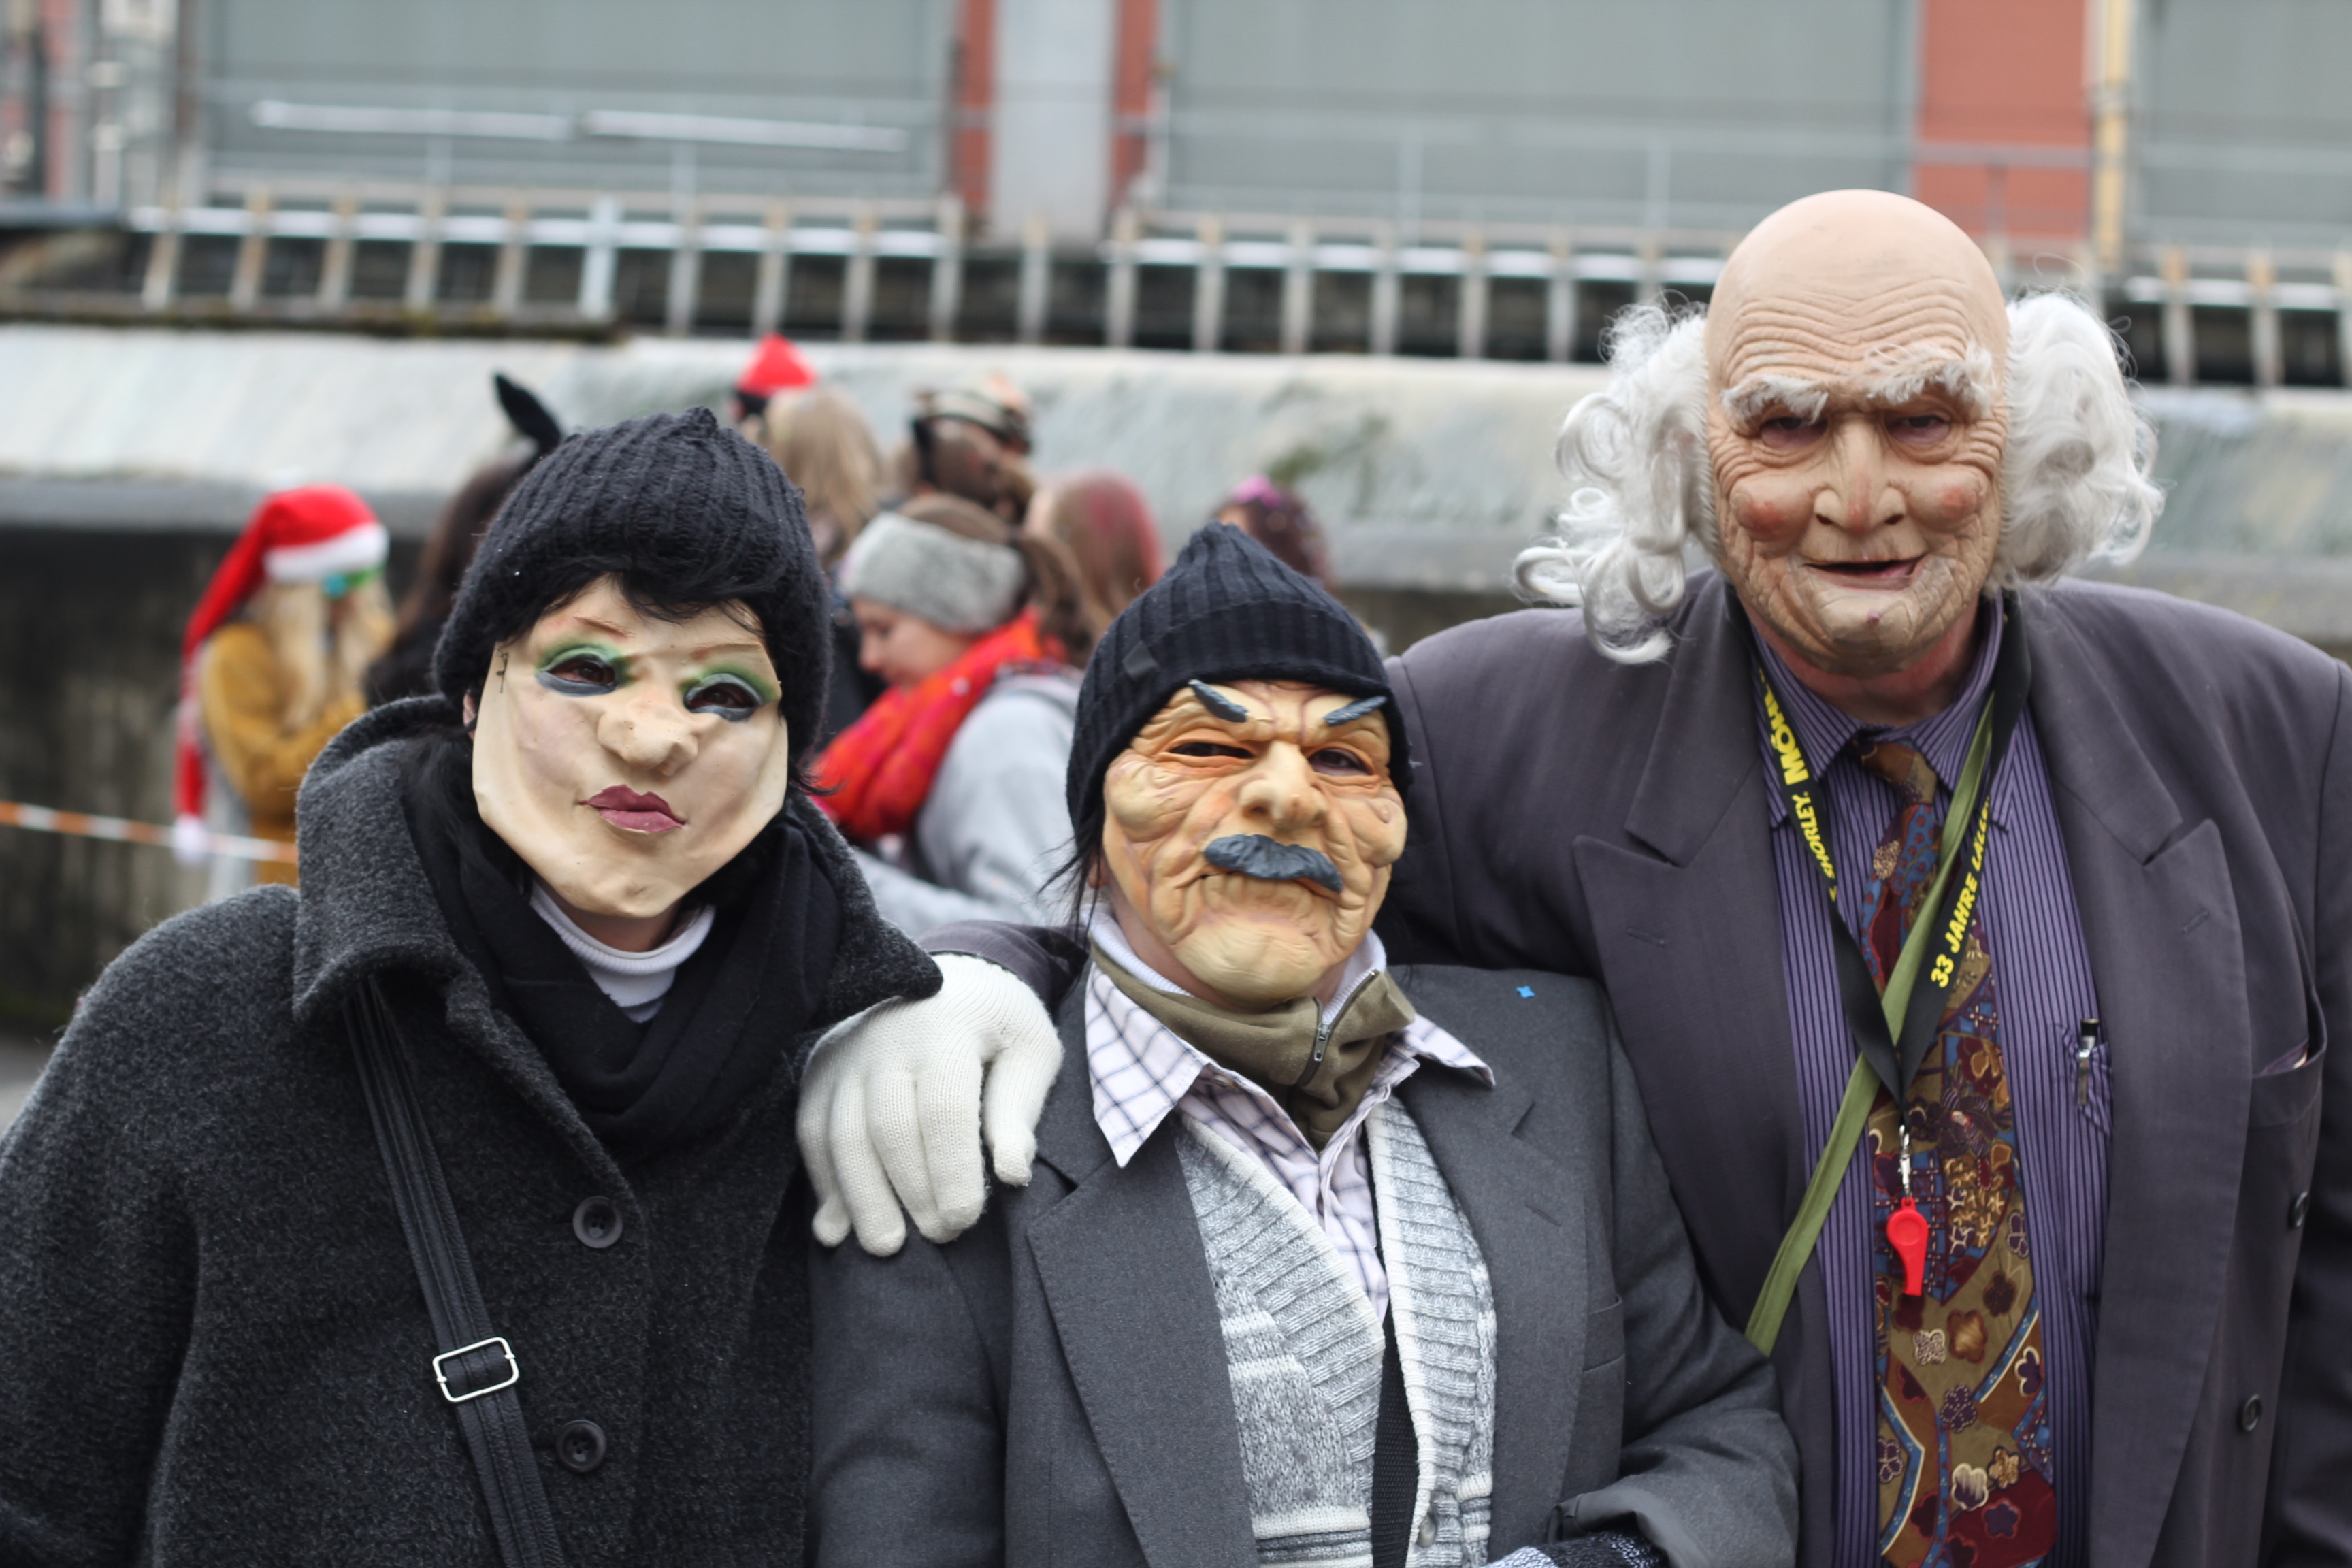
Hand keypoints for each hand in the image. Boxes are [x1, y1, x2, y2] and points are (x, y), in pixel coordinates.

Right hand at [796, 953, 1060, 1254]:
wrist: (952, 974)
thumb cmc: (1000, 1023)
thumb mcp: (1032, 1051)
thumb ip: (1018, 1109)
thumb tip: (1012, 1173)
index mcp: (946, 1030)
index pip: (943, 1109)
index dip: (951, 1171)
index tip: (963, 1221)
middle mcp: (886, 1040)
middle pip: (887, 1127)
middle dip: (910, 1191)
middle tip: (939, 1237)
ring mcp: (845, 1055)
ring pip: (841, 1135)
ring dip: (861, 1197)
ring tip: (886, 1245)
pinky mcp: (820, 1071)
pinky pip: (811, 1133)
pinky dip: (824, 1183)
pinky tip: (837, 1227)